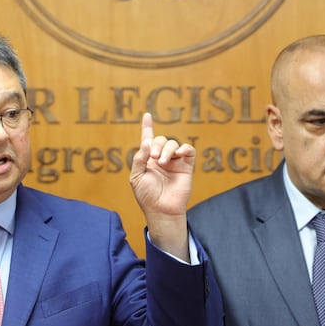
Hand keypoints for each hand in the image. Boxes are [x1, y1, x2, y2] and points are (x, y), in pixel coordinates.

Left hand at [129, 113, 193, 258]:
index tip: (147, 116)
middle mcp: (161, 158)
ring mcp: (175, 162)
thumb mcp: (136, 177)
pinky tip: (177, 155)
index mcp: (148, 160)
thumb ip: (139, 159)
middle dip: (157, 145)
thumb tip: (147, 143)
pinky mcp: (187, 166)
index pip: (148, 140)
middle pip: (160, 139)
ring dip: (167, 149)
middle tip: (154, 158)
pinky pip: (188, 150)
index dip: (147, 127)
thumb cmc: (147, 196)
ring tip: (163, 163)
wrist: (161, 209)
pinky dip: (184, 148)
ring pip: (173, 143)